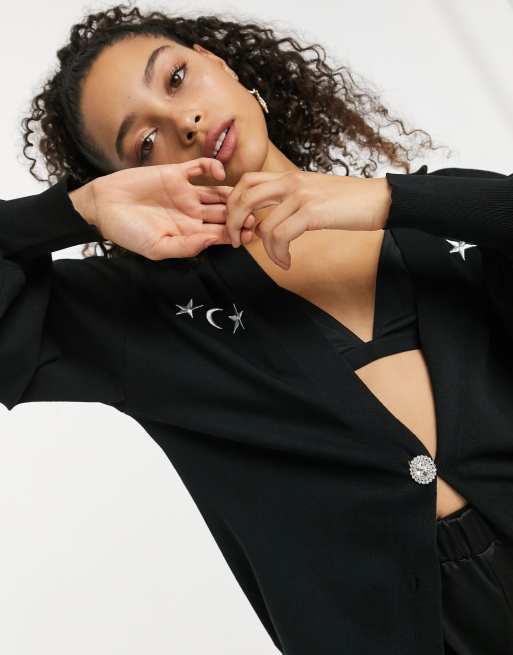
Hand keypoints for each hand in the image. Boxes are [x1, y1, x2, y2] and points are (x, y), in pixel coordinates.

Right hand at [78, 158, 256, 259]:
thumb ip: (184, 247)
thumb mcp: (156, 247)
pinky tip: (219, 174)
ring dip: (234, 194)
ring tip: (244, 195)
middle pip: (226, 213)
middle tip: (255, 213)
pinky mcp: (177, 174)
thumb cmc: (127, 233)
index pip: (221, 234)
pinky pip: (201, 168)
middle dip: (242, 214)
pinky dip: (214, 168)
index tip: (251, 232)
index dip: (238, 233)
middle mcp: (192, 214)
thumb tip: (211, 243)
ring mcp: (186, 193)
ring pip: (219, 192)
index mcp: (190, 233)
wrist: (103, 207)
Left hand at [225, 170, 390, 268]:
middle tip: (236, 242)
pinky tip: (287, 262)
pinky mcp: (312, 212)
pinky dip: (279, 254)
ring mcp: (301, 196)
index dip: (233, 203)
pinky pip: (281, 236)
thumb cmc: (349, 201)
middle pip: (243, 197)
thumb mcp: (313, 194)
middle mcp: (291, 181)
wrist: (380, 199)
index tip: (237, 225)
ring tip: (279, 260)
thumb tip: (264, 224)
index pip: (246, 181)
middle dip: (232, 223)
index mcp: (289, 176)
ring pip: (263, 225)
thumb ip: (288, 203)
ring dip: (265, 250)